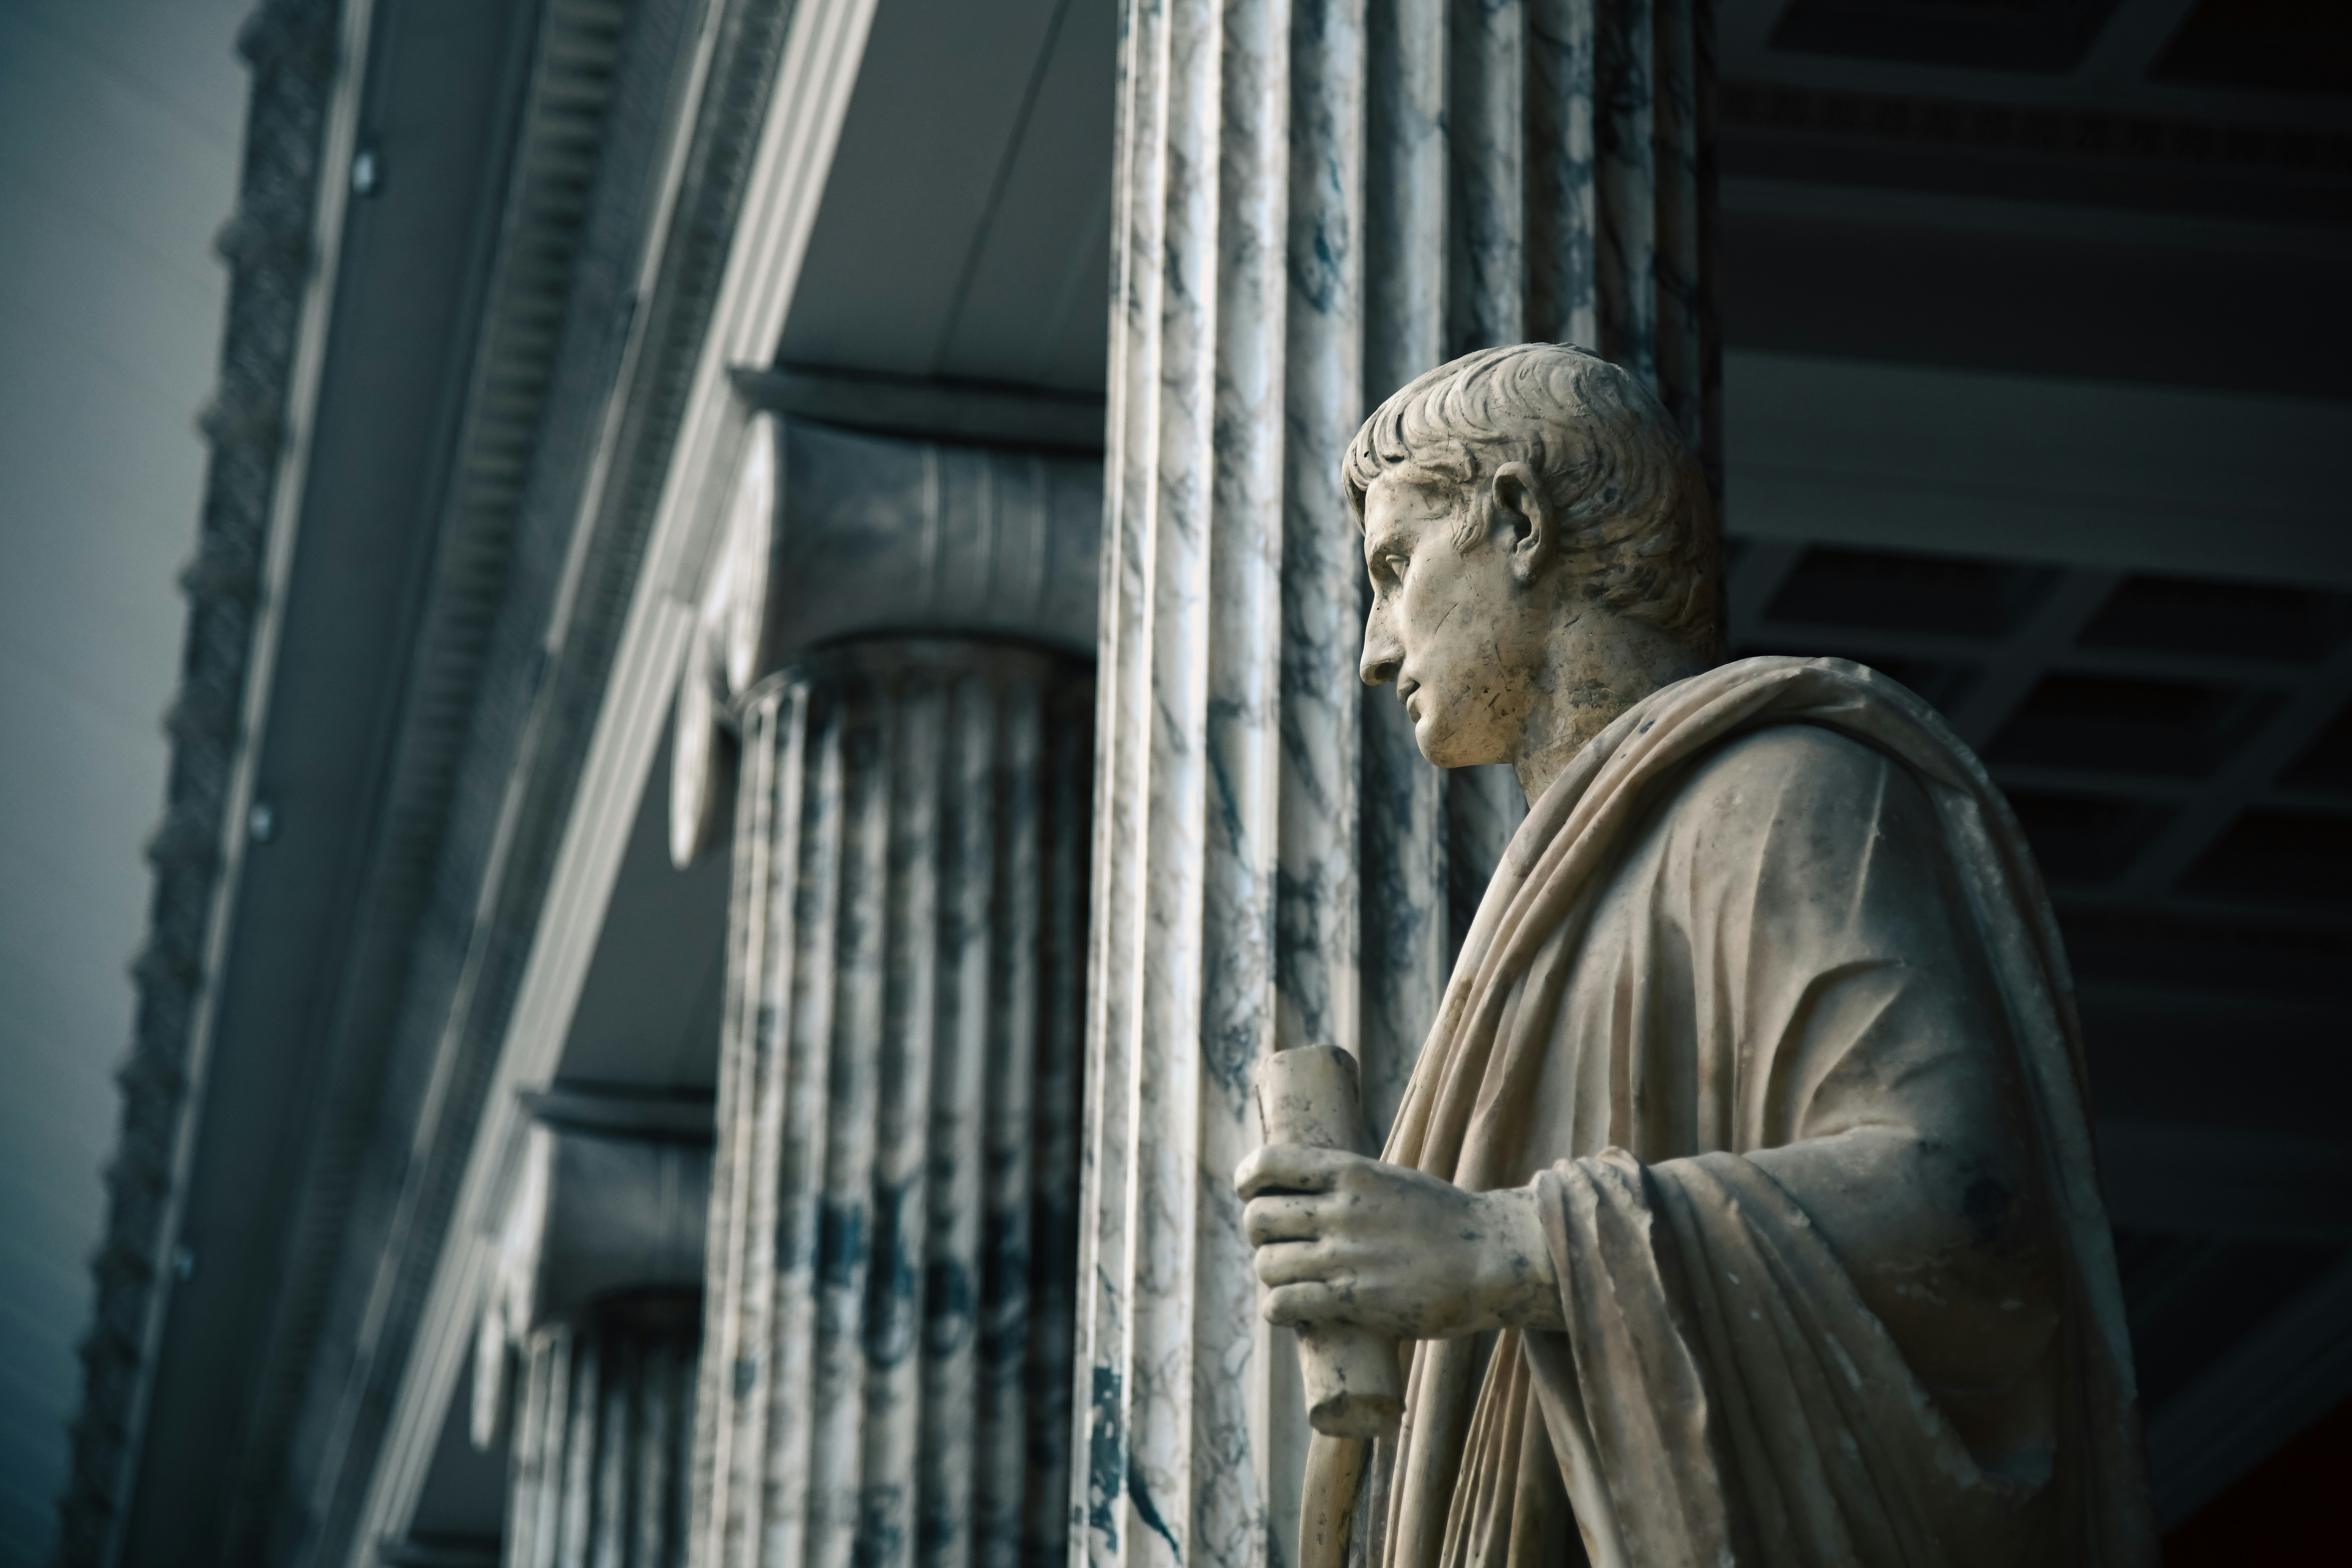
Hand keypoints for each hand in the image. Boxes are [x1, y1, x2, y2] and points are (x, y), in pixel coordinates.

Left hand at [1234, 1145, 1562, 1338]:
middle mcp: (1341, 1210)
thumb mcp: (1391, 1182)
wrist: (1492, 1257)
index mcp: (1350, 1172)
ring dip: (1270, 1275)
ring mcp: (1345, 1256)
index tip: (1249, 1192)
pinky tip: (1284, 1310)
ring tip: (1288, 1279)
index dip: (1247, 1179)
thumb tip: (1310, 1193)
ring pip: (1267, 1264)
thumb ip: (1350, 1186)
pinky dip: (1275, 1309)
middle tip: (1277, 1244)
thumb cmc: (1444, 1221)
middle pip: (1258, 1217)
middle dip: (1258, 1233)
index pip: (1269, 1163)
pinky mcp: (1354, 1300)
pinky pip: (1284, 1304)